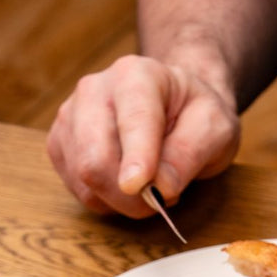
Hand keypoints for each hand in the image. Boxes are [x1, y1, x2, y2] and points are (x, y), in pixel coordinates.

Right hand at [46, 54, 239, 216]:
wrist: (173, 106)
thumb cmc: (195, 115)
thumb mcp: (215, 128)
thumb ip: (190, 153)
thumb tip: (159, 188)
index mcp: (136, 75)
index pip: (132, 122)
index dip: (136, 158)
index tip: (139, 184)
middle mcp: (93, 90)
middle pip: (95, 160)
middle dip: (130, 196)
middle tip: (162, 197)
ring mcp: (70, 118)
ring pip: (85, 181)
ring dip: (122, 200)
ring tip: (148, 182)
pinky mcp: (60, 145)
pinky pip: (79, 191)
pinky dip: (106, 200)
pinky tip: (125, 182)